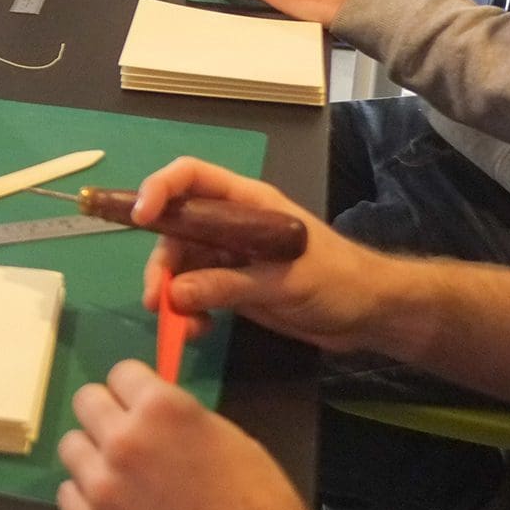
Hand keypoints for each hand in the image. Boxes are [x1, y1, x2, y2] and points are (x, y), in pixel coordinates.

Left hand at [58, 360, 350, 509]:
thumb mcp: (231, 441)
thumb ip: (182, 421)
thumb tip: (155, 414)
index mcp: (163, 410)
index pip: (121, 373)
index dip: (135, 391)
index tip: (142, 406)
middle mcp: (123, 440)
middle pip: (87, 401)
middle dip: (108, 415)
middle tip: (129, 440)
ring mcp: (101, 488)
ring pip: (71, 447)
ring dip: (94, 458)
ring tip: (122, 481)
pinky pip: (68, 495)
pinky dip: (87, 500)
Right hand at [132, 157, 386, 354]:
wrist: (369, 313)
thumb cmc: (338, 281)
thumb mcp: (285, 282)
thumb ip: (229, 285)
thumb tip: (176, 293)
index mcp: (246, 203)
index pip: (191, 178)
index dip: (161, 189)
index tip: (140, 217)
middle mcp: (231, 224)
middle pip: (176, 228)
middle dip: (160, 262)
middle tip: (156, 299)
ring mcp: (230, 254)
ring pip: (181, 265)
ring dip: (172, 293)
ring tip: (177, 324)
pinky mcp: (232, 284)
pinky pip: (196, 292)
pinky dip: (188, 312)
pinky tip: (196, 332)